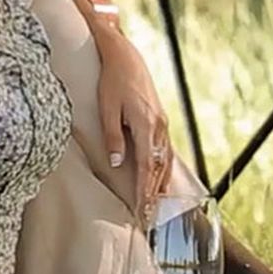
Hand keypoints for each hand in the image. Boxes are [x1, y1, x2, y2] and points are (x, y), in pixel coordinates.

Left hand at [93, 28, 173, 218]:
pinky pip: (166, 150)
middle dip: (154, 193)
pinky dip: (164, 169)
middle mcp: (159, 126)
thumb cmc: (112, 81)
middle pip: (159, 167)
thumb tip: (117, 163)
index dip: (144, 189)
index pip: (146, 165)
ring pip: (166, 160)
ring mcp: (162, 123)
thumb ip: (113, 137)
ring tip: (157, 206)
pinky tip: (161, 180)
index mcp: (146, 124)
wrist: (125, 56)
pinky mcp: (160, 120)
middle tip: (149, 217)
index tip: (142, 209)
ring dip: (162, 184)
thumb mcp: (107, 108)